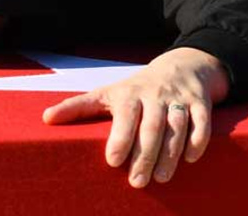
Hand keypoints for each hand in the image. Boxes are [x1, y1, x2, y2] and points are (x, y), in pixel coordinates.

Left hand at [41, 47, 228, 187]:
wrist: (183, 65)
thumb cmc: (137, 88)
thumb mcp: (109, 92)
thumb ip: (79, 106)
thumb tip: (46, 118)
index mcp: (131, 93)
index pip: (126, 115)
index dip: (121, 138)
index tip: (114, 162)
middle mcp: (156, 95)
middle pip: (153, 125)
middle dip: (146, 155)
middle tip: (137, 182)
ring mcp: (180, 98)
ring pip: (178, 125)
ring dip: (171, 153)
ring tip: (162, 178)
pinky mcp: (201, 102)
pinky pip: (202, 120)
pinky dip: (198, 139)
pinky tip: (190, 158)